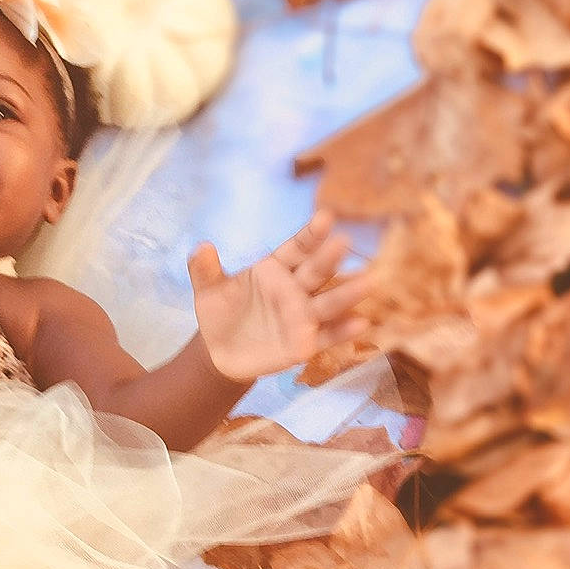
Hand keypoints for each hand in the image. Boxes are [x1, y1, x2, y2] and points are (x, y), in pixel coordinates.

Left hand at [189, 210, 367, 386]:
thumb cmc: (220, 313)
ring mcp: (302, 316)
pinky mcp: (305, 344)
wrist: (219, 351)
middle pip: (315, 272)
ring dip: (348, 293)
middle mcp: (295, 289)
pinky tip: (361, 323)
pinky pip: (326, 336)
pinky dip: (343, 331)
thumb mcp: (208, 290)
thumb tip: (199, 246)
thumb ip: (204, 269)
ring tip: (369, 282)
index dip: (311, 235)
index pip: (297, 248)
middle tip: (345, 243)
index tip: (325, 217)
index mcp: (275, 269)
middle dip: (330, 258)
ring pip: (328, 302)